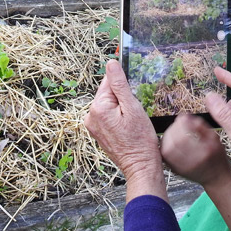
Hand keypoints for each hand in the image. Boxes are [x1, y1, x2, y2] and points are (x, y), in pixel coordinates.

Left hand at [85, 60, 166, 201]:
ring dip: (121, 109)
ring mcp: (93, 126)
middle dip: (123, 99)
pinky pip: (108, 117)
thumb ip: (119, 84)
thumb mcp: (133, 108)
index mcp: (98, 108)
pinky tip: (128, 128)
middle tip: (135, 113)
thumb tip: (111, 64)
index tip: (132, 96)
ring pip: (109, 105)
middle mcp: (90, 116)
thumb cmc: (140, 140)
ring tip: (132, 122)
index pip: (109, 82)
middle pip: (108, 94)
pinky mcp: (98, 133)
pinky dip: (119, 118)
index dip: (124, 86)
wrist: (140, 166)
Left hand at [161, 114, 230, 188]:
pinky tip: (171, 140)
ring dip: (168, 136)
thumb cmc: (216, 156)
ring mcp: (182, 168)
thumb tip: (184, 117)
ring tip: (175, 131)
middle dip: (173, 128)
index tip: (184, 118)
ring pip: (166, 150)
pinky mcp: (175, 170)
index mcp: (205, 152)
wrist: (216, 177)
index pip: (184, 137)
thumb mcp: (215, 137)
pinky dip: (165, 145)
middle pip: (173, 143)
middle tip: (178, 123)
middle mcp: (193, 162)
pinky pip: (164, 156)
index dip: (181, 124)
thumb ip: (200, 125)